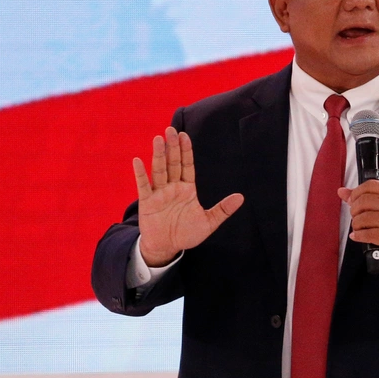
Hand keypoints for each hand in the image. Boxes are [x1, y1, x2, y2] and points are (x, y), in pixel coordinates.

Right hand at [133, 127, 243, 266]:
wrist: (168, 248)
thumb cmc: (187, 234)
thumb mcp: (209, 222)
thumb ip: (223, 209)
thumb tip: (241, 197)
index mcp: (187, 189)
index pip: (187, 166)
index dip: (186, 151)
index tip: (185, 136)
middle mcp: (172, 187)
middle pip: (173, 163)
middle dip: (173, 147)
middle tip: (171, 129)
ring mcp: (159, 194)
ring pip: (159, 171)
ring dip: (159, 155)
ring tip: (158, 139)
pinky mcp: (147, 203)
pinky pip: (143, 186)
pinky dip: (140, 174)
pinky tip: (138, 161)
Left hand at [338, 180, 378, 267]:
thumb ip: (364, 197)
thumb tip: (342, 191)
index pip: (370, 185)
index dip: (356, 193)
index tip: (353, 201)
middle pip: (363, 201)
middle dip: (354, 211)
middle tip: (356, 217)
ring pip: (363, 218)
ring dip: (356, 225)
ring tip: (359, 228)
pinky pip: (366, 234)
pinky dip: (358, 236)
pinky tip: (359, 236)